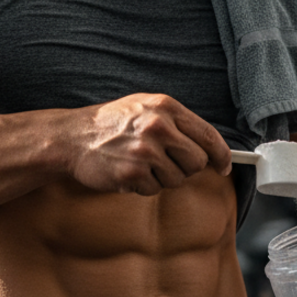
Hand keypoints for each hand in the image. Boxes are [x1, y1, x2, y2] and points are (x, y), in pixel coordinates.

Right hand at [67, 93, 232, 194]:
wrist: (72, 137)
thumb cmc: (111, 124)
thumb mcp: (145, 108)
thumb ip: (177, 123)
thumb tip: (209, 147)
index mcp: (166, 107)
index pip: (209, 135)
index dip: (221, 155)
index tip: (224, 165)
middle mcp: (158, 126)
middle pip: (197, 162)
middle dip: (186, 168)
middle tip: (165, 163)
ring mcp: (145, 151)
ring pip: (178, 179)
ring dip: (162, 178)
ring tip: (141, 164)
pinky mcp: (133, 173)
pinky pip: (155, 190)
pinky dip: (144, 186)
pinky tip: (128, 172)